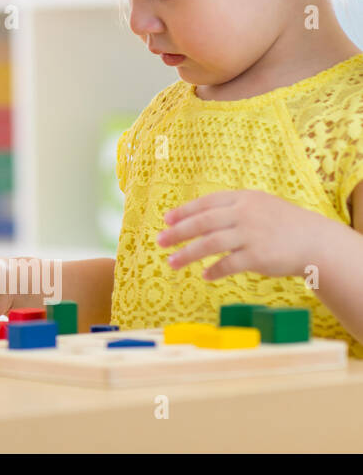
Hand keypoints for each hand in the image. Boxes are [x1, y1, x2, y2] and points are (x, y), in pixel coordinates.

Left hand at [158, 189, 331, 279]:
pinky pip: (228, 264)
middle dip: (178, 232)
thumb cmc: (281, 224)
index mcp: (243, 199)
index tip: (166, 220)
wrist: (315, 241)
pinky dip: (214, 270)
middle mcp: (244, 214)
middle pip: (203, 222)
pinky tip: (205, 275)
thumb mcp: (258, 206)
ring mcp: (251, 235)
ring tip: (172, 263)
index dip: (184, 211)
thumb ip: (230, 209)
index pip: (206, 203)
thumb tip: (195, 217)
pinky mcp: (258, 256)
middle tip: (159, 241)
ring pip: (210, 244)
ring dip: (188, 254)